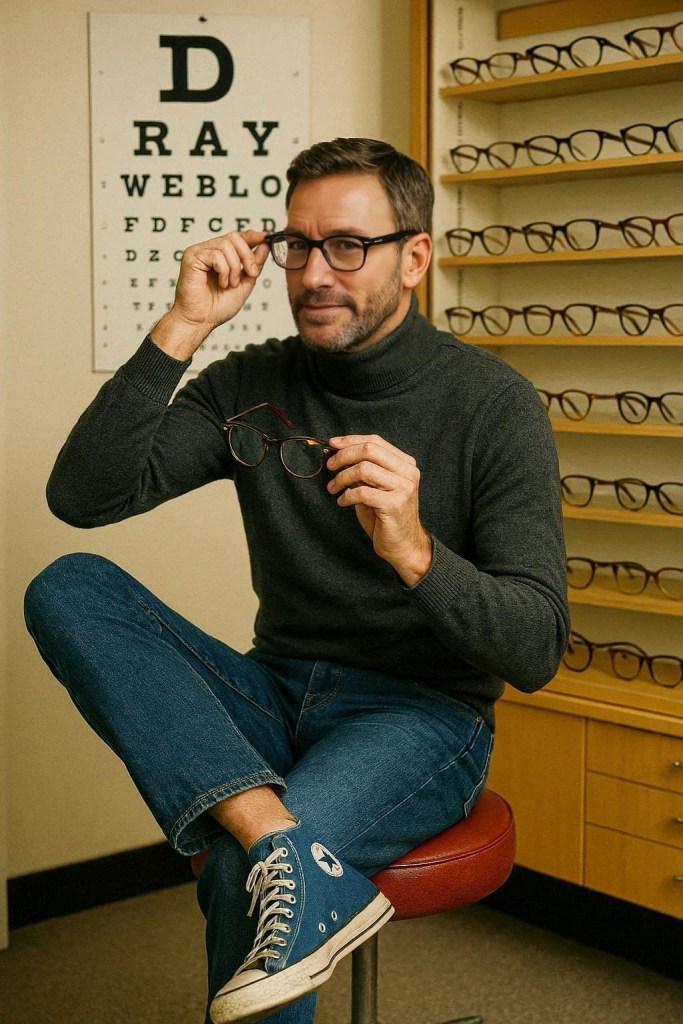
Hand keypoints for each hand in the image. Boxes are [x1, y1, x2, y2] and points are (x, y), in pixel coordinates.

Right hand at [151, 230, 270, 359]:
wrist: (201, 321)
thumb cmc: (217, 307)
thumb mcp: (244, 283)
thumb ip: (254, 264)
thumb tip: (265, 245)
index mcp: (219, 256)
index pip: (236, 237)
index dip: (251, 236)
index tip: (265, 237)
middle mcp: (208, 251)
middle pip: (233, 237)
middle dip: (247, 255)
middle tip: (251, 273)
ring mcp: (199, 252)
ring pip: (226, 245)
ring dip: (234, 268)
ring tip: (230, 284)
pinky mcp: (191, 257)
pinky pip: (215, 255)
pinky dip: (223, 271)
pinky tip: (221, 283)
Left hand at [326, 434, 432, 585]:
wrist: (404, 544)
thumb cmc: (386, 516)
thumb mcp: (376, 487)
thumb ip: (364, 470)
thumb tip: (337, 454)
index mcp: (405, 463)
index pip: (375, 441)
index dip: (350, 440)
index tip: (332, 444)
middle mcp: (408, 472)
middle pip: (369, 450)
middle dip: (343, 455)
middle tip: (329, 466)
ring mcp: (403, 488)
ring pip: (363, 469)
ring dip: (342, 477)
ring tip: (333, 488)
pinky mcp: (394, 504)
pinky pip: (362, 492)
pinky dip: (346, 496)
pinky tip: (342, 501)